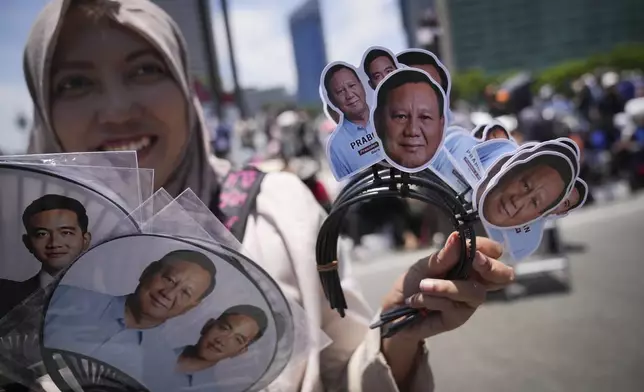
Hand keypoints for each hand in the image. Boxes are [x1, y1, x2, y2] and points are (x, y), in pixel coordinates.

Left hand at [381, 231, 514, 341]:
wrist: (395, 309)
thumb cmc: (413, 282)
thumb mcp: (424, 265)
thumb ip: (443, 256)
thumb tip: (457, 237)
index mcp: (469, 263)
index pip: (493, 252)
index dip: (489, 249)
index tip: (474, 249)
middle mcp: (475, 280)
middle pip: (504, 276)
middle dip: (492, 267)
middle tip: (474, 260)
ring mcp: (468, 300)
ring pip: (475, 291)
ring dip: (447, 286)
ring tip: (423, 285)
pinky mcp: (458, 317)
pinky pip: (452, 305)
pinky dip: (431, 299)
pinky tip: (415, 300)